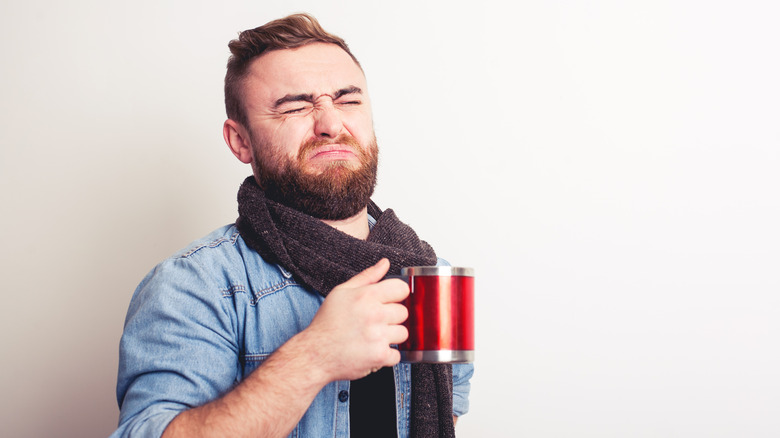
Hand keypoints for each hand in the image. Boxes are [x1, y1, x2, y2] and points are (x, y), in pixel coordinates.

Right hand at [301, 258, 409, 381]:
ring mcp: (378, 336)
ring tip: (373, 337)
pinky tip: (372, 351)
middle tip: (374, 322)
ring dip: (391, 337)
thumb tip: (385, 263)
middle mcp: (375, 314)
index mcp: (367, 296)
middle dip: (391, 318)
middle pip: (403, 312)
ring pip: (403, 333)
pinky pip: (397, 355)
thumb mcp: (342, 292)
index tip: (389, 302)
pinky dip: (387, 356)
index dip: (396, 295)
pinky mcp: (380, 356)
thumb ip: (367, 276)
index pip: (402, 289)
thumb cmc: (327, 322)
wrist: (315, 353)